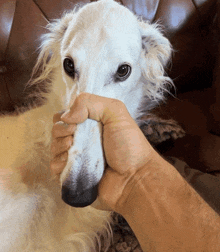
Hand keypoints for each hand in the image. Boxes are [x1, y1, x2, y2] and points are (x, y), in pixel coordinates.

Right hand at [51, 93, 156, 210]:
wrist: (135, 179)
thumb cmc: (129, 145)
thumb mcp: (116, 113)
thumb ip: (90, 103)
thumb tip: (65, 116)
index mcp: (90, 124)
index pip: (65, 116)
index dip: (65, 118)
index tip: (75, 124)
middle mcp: (81, 139)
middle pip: (56, 131)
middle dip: (61, 132)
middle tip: (74, 138)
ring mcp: (76, 158)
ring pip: (54, 148)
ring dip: (59, 148)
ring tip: (77, 152)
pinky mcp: (72, 175)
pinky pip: (55, 168)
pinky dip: (59, 165)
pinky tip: (71, 166)